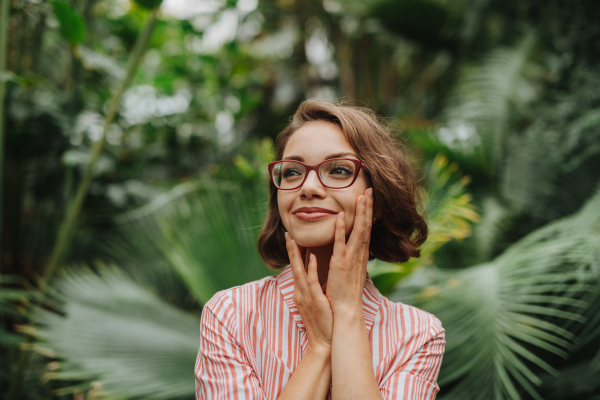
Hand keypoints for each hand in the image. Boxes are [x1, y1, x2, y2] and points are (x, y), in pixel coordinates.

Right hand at [286, 232, 333, 352]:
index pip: (296, 268)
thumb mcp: (314, 301)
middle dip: (291, 250)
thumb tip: (315, 278)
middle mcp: (300, 292)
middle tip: (287, 233)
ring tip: (295, 240)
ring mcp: (306, 296)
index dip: (293, 253)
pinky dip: (311, 269)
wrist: (323, 342)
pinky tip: (312, 258)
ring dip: (297, 255)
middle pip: (294, 267)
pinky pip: (312, 282)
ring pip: (300, 271)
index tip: (292, 238)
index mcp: (300, 291)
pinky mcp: (315, 301)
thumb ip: (313, 288)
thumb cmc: (322, 322)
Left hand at [325, 187, 373, 315]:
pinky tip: (340, 216)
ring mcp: (351, 258)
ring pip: (357, 231)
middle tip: (370, 190)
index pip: (366, 230)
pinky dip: (340, 229)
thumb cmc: (347, 293)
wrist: (346, 310)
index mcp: (360, 256)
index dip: (368, 214)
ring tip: (362, 196)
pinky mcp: (340, 264)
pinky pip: (340, 243)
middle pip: (366, 226)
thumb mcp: (352, 271)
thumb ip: (352, 258)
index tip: (369, 199)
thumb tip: (353, 250)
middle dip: (368, 207)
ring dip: (360, 213)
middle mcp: (359, 254)